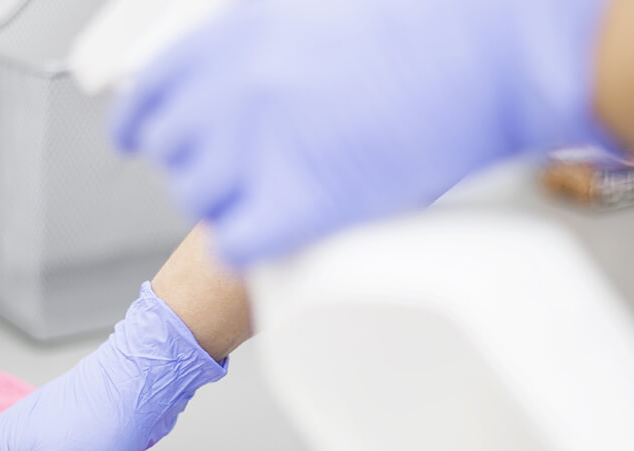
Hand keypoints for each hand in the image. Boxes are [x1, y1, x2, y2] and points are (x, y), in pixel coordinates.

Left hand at [112, 0, 611, 267]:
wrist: (490, 46)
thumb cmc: (421, 22)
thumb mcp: (309, 13)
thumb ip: (256, 49)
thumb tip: (240, 81)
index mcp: (226, 39)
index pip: (148, 98)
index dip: (145, 127)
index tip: (143, 141)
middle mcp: (228, 93)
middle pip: (176, 156)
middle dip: (207, 165)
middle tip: (250, 169)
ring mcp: (257, 150)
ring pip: (201, 202)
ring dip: (232, 205)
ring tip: (281, 194)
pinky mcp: (296, 206)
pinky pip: (235, 243)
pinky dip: (250, 245)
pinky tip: (276, 233)